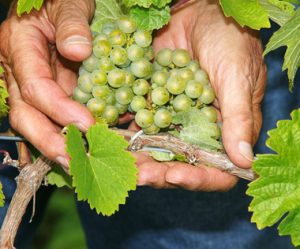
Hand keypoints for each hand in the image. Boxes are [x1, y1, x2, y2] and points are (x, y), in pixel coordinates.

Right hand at [0, 0, 95, 168]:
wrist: (58, 3)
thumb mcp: (69, 3)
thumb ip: (72, 23)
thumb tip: (78, 52)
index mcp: (19, 46)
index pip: (36, 88)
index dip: (61, 110)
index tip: (88, 126)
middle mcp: (17, 70)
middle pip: (24, 114)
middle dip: (49, 140)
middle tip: (74, 161)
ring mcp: (26, 83)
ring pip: (31, 121)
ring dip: (53, 145)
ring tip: (76, 163)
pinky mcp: (42, 90)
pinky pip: (45, 117)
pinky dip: (58, 135)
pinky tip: (73, 151)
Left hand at [134, 0, 265, 190]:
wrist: (202, 11)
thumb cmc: (231, 41)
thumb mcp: (237, 78)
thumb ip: (239, 119)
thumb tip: (245, 162)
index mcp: (224, 131)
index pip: (216, 170)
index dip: (198, 179)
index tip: (176, 176)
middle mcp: (197, 130)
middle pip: (179, 163)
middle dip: (158, 172)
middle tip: (138, 176)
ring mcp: (172, 118)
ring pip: (154, 147)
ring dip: (137, 157)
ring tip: (119, 162)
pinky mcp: (152, 101)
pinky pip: (138, 121)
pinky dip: (124, 131)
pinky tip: (109, 136)